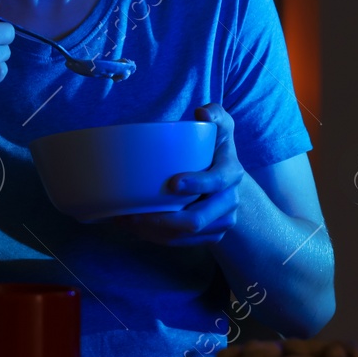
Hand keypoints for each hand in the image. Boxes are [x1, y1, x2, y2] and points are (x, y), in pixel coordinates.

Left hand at [115, 103, 245, 246]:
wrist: (230, 181)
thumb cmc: (217, 149)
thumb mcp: (222, 127)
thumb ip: (216, 114)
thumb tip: (202, 112)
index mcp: (231, 173)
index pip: (216, 182)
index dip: (196, 184)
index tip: (172, 184)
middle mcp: (229, 202)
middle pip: (197, 220)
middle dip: (163, 220)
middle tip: (133, 214)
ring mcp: (221, 222)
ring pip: (185, 236)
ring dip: (154, 232)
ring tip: (126, 222)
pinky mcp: (210, 236)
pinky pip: (182, 244)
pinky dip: (157, 239)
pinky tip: (136, 230)